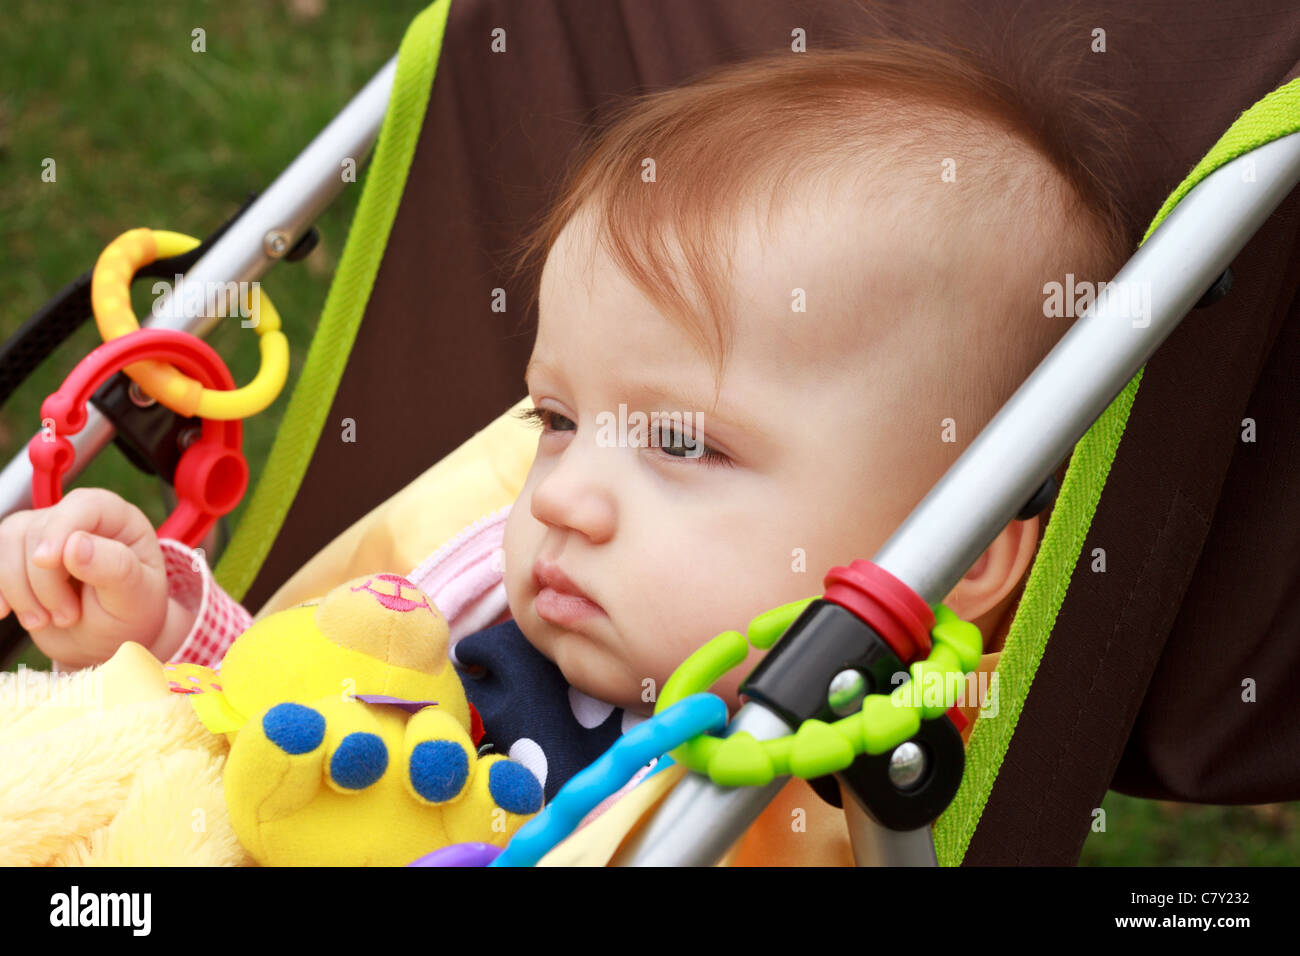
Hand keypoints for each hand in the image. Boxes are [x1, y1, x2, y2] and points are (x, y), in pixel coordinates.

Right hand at [0, 487, 169, 667]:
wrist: (103, 642)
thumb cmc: (128, 615)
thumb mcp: (135, 597)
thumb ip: (114, 568)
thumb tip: (75, 543)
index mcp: (117, 519)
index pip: (83, 505)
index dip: (59, 529)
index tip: (45, 562)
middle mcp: (77, 518)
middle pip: (37, 531)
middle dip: (44, 582)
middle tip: (68, 617)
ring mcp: (42, 534)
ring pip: (6, 543)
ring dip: (19, 591)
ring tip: (45, 620)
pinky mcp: (16, 555)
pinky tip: (6, 612)